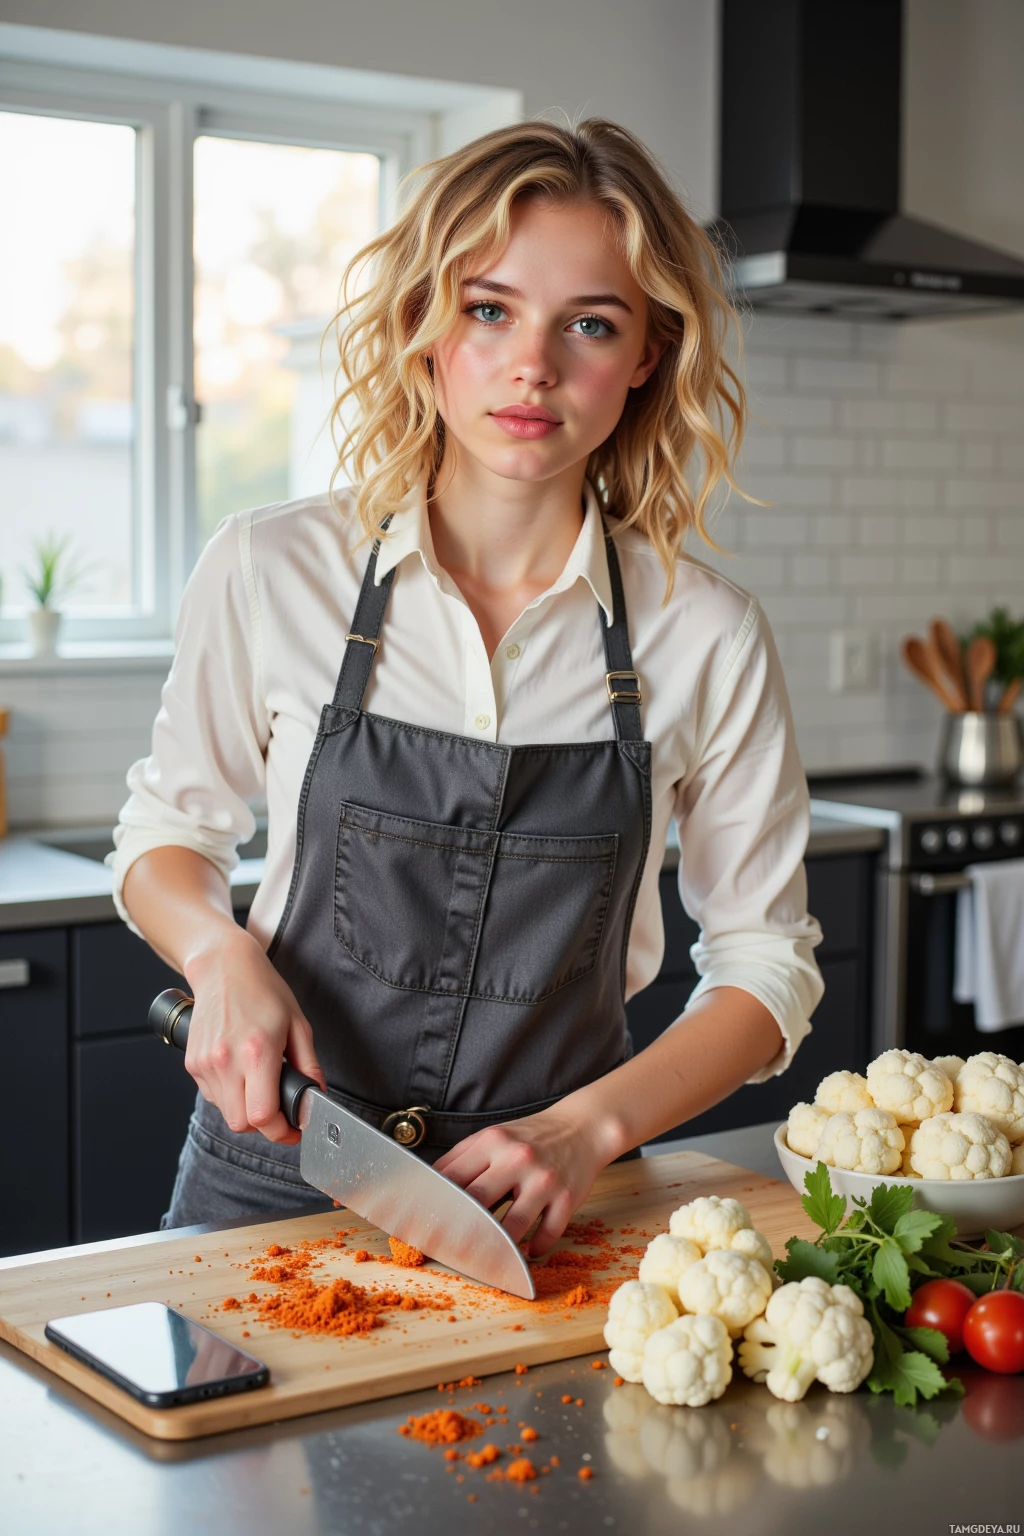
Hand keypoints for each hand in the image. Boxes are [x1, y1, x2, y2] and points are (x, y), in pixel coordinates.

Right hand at [182, 924, 324, 1144]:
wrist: (223, 968)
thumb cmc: (263, 991)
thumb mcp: (298, 1024)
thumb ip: (309, 1066)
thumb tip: (316, 1096)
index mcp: (257, 1051)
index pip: (263, 1116)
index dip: (281, 1131)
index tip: (293, 1130)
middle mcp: (226, 1060)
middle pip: (241, 1123)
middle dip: (264, 1124)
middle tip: (279, 1110)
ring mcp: (204, 1063)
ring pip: (226, 1113)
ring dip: (245, 1109)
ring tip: (259, 1083)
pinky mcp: (192, 1063)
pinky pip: (213, 1096)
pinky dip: (229, 1095)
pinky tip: (240, 1072)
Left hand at [433, 1105, 613, 1257]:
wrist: (582, 1128)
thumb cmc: (530, 1137)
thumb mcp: (494, 1136)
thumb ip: (461, 1158)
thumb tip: (428, 1188)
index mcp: (494, 1142)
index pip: (454, 1177)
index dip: (437, 1203)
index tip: (426, 1223)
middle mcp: (519, 1159)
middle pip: (478, 1201)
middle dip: (461, 1229)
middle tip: (450, 1248)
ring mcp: (545, 1180)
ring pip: (514, 1226)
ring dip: (499, 1247)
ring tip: (489, 1255)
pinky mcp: (568, 1198)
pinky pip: (548, 1233)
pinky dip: (535, 1248)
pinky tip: (527, 1252)